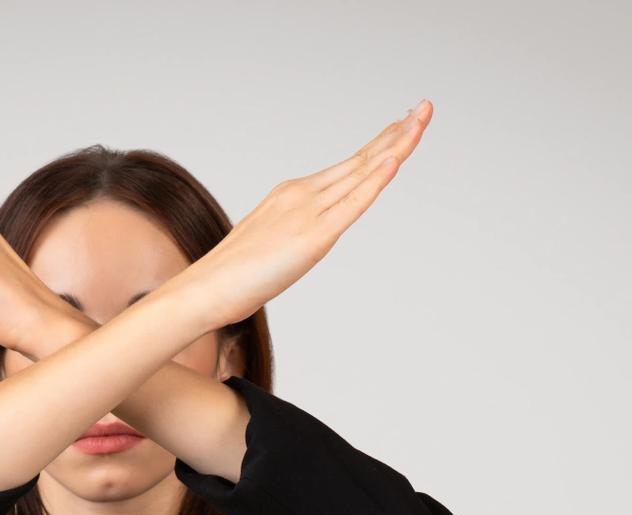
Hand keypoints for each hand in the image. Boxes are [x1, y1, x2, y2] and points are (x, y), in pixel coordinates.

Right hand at [176, 100, 433, 331]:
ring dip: (396, 145)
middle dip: (397, 133)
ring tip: (421, 119)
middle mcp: (303, 194)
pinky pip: (351, 204)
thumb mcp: (271, 245)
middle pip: (360, 160)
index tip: (403, 126)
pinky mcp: (313, 238)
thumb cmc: (233, 275)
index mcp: (294, 194)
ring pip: (361, 173)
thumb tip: (305, 240)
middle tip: (425, 108)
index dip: (379, 145)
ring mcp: (308, 212)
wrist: (206, 288)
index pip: (348, 166)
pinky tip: (394, 160)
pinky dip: (375, 180)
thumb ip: (293, 234)